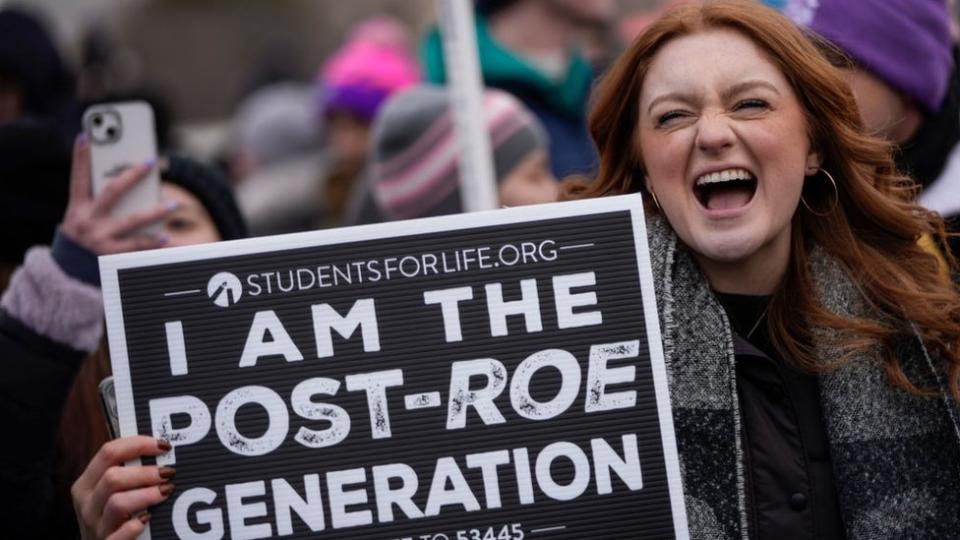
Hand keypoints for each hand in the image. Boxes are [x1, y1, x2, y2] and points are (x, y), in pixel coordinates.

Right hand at [61, 135, 174, 254]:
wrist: (70, 273)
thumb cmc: (84, 235)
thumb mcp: (82, 216)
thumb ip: (100, 198)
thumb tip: (129, 175)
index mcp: (77, 208)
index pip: (78, 178)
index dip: (79, 157)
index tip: (85, 136)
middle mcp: (87, 221)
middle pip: (112, 193)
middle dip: (131, 176)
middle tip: (150, 162)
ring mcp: (100, 239)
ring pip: (132, 221)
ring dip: (154, 212)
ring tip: (173, 204)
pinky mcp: (111, 256)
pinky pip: (137, 246)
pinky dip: (153, 242)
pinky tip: (166, 236)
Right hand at [72, 436, 175, 539]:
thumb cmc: (112, 517)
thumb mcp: (109, 493)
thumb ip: (126, 474)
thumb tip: (162, 452)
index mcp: (86, 484)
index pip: (108, 452)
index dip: (138, 444)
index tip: (163, 446)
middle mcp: (87, 504)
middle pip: (113, 477)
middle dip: (146, 472)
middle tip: (169, 473)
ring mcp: (95, 527)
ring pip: (118, 503)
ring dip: (147, 495)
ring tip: (167, 491)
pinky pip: (120, 534)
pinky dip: (136, 525)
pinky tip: (149, 518)